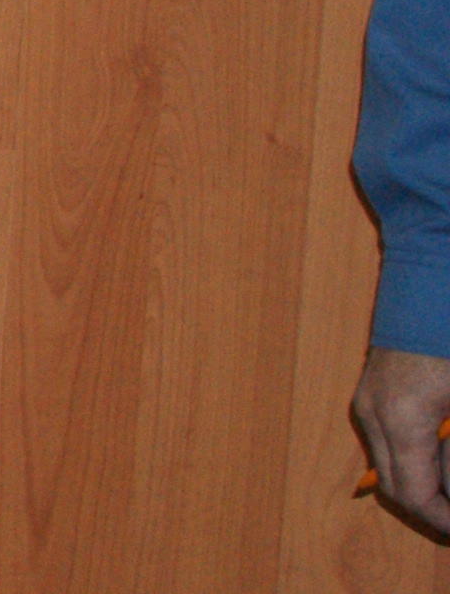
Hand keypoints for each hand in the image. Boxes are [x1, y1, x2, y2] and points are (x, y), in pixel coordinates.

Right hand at [362, 347, 449, 537]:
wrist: (429, 287)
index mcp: (401, 420)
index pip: (414, 495)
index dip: (442, 521)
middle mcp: (373, 416)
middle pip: (394, 489)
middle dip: (430, 513)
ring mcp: (366, 404)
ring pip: (386, 471)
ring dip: (419, 490)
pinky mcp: (369, 395)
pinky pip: (385, 448)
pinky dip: (411, 467)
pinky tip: (438, 466)